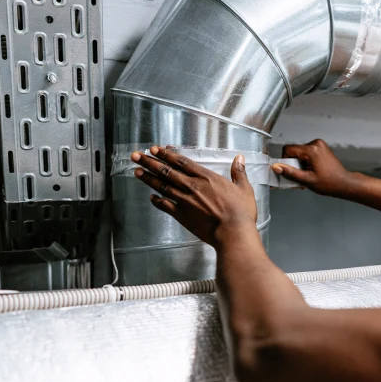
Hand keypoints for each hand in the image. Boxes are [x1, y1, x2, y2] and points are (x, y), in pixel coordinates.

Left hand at [132, 146, 257, 246]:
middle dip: (150, 162)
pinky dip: (157, 201)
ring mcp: (185, 201)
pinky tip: (151, 197)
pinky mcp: (182, 216)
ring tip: (136, 171)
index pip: (182, 162)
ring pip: (162, 186)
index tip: (156, 149)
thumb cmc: (240, 212)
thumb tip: (239, 159)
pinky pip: (165, 206)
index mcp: (206, 178)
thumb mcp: (244, 188)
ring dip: (148, 178)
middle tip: (137, 155)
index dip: (167, 154)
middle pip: (166, 171)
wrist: (233, 232)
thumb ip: (239, 172)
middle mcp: (192, 186)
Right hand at [272, 139, 359, 196]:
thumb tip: (277, 167)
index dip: (285, 161)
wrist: (344, 183)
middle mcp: (316, 144)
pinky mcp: (321, 148)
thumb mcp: (306, 180)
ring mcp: (319, 145)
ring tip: (308, 175)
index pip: (288, 149)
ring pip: (300, 153)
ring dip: (300, 165)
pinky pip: (306, 153)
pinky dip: (305, 163)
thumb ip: (290, 173)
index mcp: (312, 150)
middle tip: (301, 176)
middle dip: (294, 165)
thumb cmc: (330, 183)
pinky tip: (311, 171)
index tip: (289, 171)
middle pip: (294, 152)